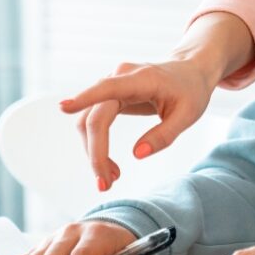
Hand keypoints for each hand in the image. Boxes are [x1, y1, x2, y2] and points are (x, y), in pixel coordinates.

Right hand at [60, 12, 254, 190]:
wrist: (191, 71)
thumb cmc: (191, 90)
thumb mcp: (188, 115)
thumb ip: (164, 135)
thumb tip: (137, 154)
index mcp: (142, 79)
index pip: (107, 89)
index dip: (84, 98)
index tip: (63, 107)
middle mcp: (121, 77)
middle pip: (95, 116)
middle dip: (96, 153)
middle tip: (105, 184)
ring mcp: (113, 84)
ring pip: (89, 121)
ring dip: (94, 152)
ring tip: (112, 178)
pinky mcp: (111, 95)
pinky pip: (95, 120)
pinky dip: (98, 144)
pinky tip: (110, 165)